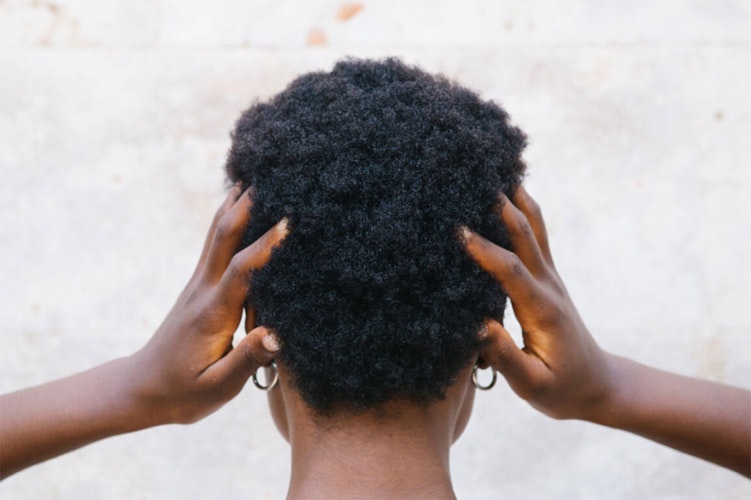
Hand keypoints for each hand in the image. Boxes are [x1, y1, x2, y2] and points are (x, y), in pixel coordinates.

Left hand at [126, 185, 287, 424]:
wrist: (140, 389)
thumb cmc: (181, 394)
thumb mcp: (216, 389)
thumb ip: (246, 361)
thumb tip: (276, 334)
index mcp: (213, 314)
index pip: (242, 271)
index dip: (266, 245)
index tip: (289, 221)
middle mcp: (203, 290)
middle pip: (224, 236)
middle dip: (247, 204)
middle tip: (272, 173)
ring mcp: (198, 284)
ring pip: (216, 233)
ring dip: (235, 202)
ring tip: (254, 173)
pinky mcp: (199, 286)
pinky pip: (215, 243)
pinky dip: (228, 217)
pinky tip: (238, 204)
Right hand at [463, 186, 611, 419]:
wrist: (598, 384)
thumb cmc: (563, 389)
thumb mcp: (533, 386)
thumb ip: (505, 357)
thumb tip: (476, 326)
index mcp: (541, 309)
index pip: (511, 270)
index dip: (484, 249)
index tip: (457, 230)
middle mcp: (548, 284)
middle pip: (525, 233)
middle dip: (499, 205)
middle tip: (473, 176)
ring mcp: (550, 276)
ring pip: (534, 225)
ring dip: (514, 197)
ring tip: (493, 167)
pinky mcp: (547, 276)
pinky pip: (535, 233)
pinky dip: (521, 208)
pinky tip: (507, 190)